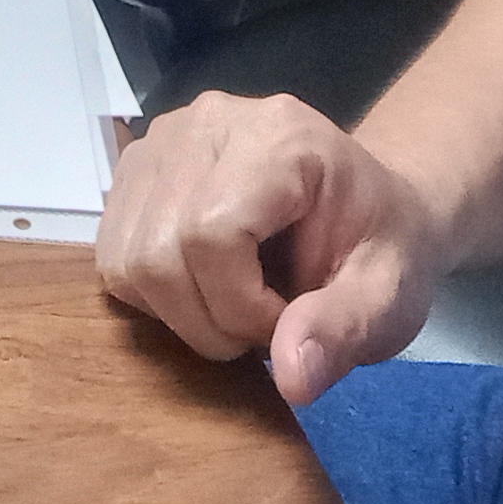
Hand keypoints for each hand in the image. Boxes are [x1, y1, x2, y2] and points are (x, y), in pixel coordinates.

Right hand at [95, 90, 448, 407]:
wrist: (364, 205)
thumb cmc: (381, 245)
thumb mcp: (390, 295)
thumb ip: (344, 330)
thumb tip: (291, 380)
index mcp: (276, 137)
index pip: (211, 235)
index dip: (241, 306)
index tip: (289, 323)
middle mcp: (205, 123)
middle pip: (157, 253)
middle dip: (208, 320)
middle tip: (264, 323)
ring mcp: (161, 140)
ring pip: (125, 260)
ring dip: (178, 311)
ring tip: (235, 304)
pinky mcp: (135, 168)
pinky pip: (112, 254)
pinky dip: (152, 294)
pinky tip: (203, 286)